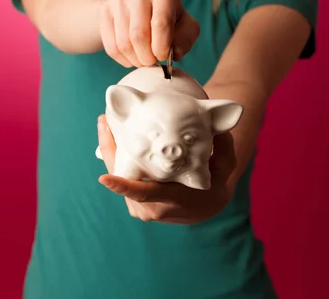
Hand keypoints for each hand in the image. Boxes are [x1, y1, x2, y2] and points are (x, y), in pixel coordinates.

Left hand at [97, 115, 235, 224]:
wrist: (207, 204)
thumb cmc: (215, 182)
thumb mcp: (225, 167)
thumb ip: (223, 148)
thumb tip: (220, 129)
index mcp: (172, 200)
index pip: (144, 195)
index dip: (122, 187)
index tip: (104, 179)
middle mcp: (153, 207)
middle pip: (123, 179)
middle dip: (110, 149)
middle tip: (103, 120)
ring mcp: (142, 208)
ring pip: (119, 176)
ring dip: (109, 150)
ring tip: (104, 121)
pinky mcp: (136, 202)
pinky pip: (121, 177)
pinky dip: (114, 157)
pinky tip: (110, 134)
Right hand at [98, 0, 199, 67]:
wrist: (138, 7)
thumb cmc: (167, 20)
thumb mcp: (185, 27)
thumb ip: (185, 40)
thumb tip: (173, 53)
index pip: (160, 24)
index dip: (162, 48)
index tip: (163, 56)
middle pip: (138, 35)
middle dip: (147, 57)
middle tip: (152, 61)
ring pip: (123, 43)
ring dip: (135, 60)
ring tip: (143, 59)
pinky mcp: (105, 10)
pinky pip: (111, 46)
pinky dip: (123, 59)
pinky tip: (131, 56)